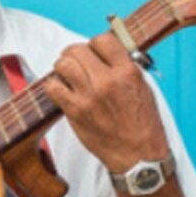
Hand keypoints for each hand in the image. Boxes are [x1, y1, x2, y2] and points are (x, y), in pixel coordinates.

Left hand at [44, 38, 169, 172]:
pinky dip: (55, 86)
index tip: (96, 53)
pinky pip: (53, 87)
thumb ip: (124, 68)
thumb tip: (106, 53)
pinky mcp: (75, 111)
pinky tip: (64, 91)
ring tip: (69, 76)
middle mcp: (107, 81)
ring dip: (63, 67)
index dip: (96, 45)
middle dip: (75, 54)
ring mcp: (89, 96)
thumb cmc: (143, 124)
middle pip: (77, 50)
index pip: (102, 40)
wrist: (138, 156)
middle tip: (78, 64)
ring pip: (63, 64)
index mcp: (128, 72)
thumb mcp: (143, 88)